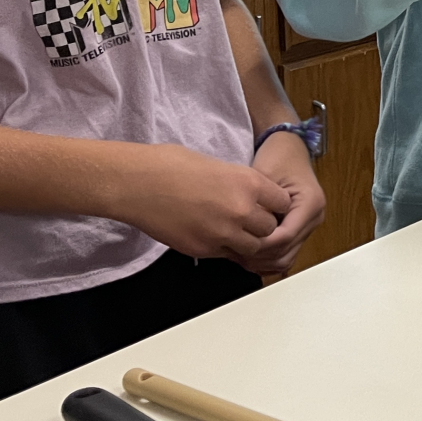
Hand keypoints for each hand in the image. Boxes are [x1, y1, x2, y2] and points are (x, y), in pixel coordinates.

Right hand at [114, 143, 292, 261]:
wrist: (137, 184)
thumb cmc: (170, 166)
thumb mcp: (218, 165)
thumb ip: (240, 183)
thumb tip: (251, 194)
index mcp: (248, 182)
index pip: (283, 202)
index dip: (275, 204)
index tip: (267, 204)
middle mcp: (241, 210)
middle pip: (271, 228)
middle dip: (262, 225)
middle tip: (248, 219)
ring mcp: (223, 233)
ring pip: (252, 247)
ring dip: (246, 240)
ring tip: (232, 229)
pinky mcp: (204, 249)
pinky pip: (227, 255)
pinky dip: (225, 248)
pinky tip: (213, 235)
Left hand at [241, 132, 326, 275]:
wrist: (288, 147)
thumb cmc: (277, 156)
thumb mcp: (264, 177)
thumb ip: (259, 206)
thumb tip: (246, 233)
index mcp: (310, 203)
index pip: (286, 236)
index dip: (261, 244)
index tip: (238, 243)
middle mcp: (314, 217)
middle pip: (287, 251)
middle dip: (260, 256)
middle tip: (233, 253)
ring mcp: (309, 225)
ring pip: (286, 258)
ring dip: (263, 261)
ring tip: (239, 255)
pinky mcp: (300, 229)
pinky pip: (285, 253)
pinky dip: (268, 258)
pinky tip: (249, 254)